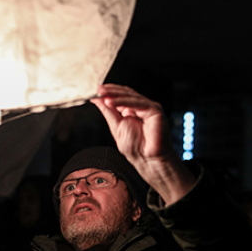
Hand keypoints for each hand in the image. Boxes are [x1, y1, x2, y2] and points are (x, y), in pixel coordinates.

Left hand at [92, 84, 194, 204]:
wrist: (147, 160)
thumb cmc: (136, 148)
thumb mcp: (116, 126)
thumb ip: (108, 112)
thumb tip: (96, 100)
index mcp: (133, 111)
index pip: (121, 96)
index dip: (110, 92)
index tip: (97, 91)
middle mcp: (142, 108)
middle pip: (126, 94)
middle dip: (111, 91)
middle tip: (99, 90)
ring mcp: (149, 108)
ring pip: (131, 97)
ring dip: (115, 95)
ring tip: (102, 95)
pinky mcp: (155, 110)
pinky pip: (137, 103)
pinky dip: (123, 102)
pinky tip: (111, 102)